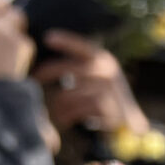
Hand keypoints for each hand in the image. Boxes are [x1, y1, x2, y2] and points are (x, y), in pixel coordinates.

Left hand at [33, 31, 148, 133]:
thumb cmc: (108, 101)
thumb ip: (82, 69)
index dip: (65, 41)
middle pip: (70, 68)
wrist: (130, 127)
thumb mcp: (99, 79)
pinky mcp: (106, 107)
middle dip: (49, 72)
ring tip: (56, 112)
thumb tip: (50, 62)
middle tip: (35, 77)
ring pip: (70, 93)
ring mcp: (107, 90)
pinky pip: (77, 109)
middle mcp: (107, 72)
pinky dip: (67, 115)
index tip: (47, 38)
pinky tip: (64, 120)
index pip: (82, 47)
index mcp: (105, 60)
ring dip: (59, 104)